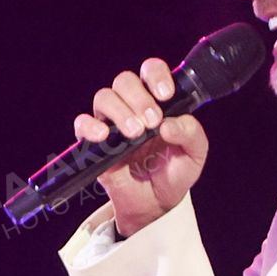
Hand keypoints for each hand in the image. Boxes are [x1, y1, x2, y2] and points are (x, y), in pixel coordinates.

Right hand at [72, 59, 208, 236]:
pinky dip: (90, 126)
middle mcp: (132, 106)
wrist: (156, 204)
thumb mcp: (194, 154)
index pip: (150, 71)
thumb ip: (191, 133)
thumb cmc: (174, 173)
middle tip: (152, 121)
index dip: (156, 75)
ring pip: (104, 97)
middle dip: (139, 97)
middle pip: (124, 80)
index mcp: (157, 101)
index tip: (165, 94)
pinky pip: (82, 124)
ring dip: (120, 111)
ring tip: (135, 133)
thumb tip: (169, 124)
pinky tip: (104, 136)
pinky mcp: (94, 144)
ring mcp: (111, 123)